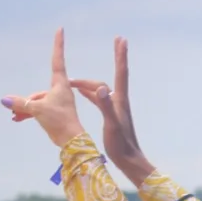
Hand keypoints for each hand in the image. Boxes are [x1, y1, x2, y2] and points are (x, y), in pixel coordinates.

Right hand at [1, 29, 86, 146]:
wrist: (73, 142)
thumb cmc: (60, 122)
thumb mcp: (37, 110)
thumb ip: (21, 103)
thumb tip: (4, 99)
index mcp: (60, 85)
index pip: (57, 60)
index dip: (58, 45)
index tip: (61, 30)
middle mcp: (60, 91)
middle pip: (38, 90)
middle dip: (26, 100)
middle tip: (15, 110)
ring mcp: (58, 103)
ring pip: (37, 101)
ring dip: (25, 108)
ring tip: (15, 117)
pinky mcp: (56, 114)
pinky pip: (39, 109)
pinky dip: (28, 113)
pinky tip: (17, 119)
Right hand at [70, 36, 154, 185]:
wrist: (130, 161)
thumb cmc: (121, 145)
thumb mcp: (112, 125)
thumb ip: (106, 106)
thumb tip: (101, 88)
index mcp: (120, 101)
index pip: (121, 73)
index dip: (120, 55)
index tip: (121, 39)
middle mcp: (119, 101)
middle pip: (105, 80)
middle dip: (102, 68)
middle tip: (93, 61)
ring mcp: (115, 108)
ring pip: (99, 90)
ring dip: (86, 85)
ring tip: (71, 83)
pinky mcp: (110, 116)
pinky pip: (97, 99)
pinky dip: (88, 93)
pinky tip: (80, 92)